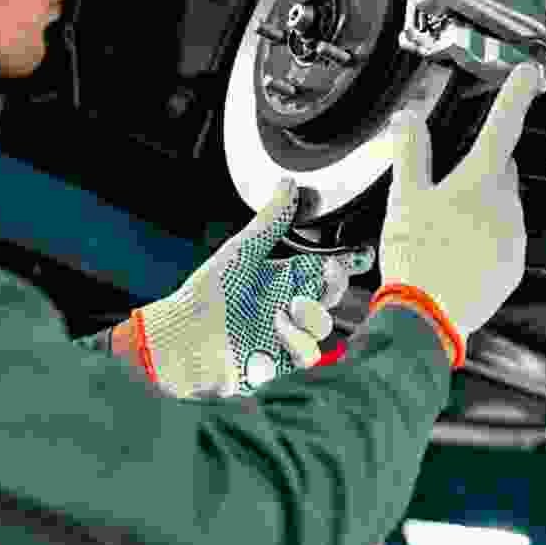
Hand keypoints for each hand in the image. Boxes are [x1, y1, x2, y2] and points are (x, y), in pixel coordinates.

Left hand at [129, 179, 373, 397]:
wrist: (184, 338)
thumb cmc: (206, 293)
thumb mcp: (242, 252)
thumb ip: (270, 221)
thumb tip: (287, 184)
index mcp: (282, 276)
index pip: (324, 267)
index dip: (345, 261)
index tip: (360, 254)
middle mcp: (288, 304)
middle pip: (332, 294)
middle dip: (336, 283)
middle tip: (327, 274)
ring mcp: (286, 333)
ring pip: (324, 325)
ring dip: (311, 316)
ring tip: (283, 313)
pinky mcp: (282, 360)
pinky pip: (309, 353)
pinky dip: (298, 342)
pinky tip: (277, 333)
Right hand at [375, 63, 545, 362]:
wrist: (427, 316)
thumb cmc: (416, 257)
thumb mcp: (404, 197)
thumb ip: (411, 152)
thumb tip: (409, 118)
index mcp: (480, 181)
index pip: (503, 125)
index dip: (516, 94)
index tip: (530, 74)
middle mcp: (507, 206)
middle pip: (498, 170)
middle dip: (478, 169)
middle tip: (443, 187)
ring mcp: (514, 238)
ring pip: (501, 206)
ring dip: (478, 207)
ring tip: (442, 230)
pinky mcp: (512, 266)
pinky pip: (502, 239)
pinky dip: (483, 239)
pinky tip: (454, 251)